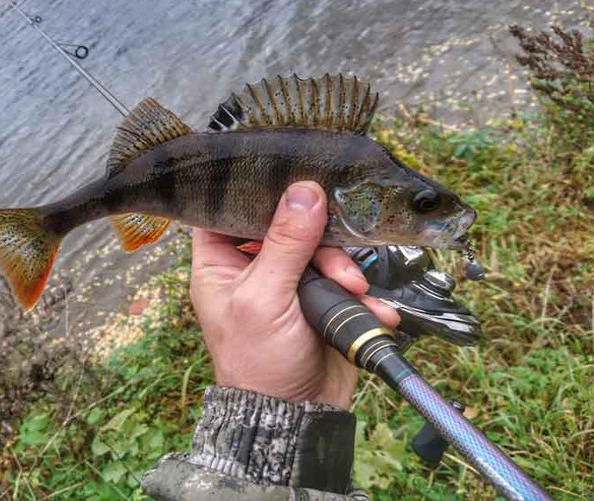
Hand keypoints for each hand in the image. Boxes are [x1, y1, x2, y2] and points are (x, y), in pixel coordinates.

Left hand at [190, 181, 399, 409]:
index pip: (227, 210)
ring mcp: (290, 282)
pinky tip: (373, 310)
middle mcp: (253, 267)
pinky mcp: (321, 299)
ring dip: (345, 270)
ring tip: (356, 293)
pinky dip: (361, 295)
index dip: (253, 194)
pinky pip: (344, 279)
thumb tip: (304, 192)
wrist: (297, 414)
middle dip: (321, 244)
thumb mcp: (264, 299)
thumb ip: (284, 244)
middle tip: (339, 271)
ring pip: (322, 249)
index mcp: (220, 263)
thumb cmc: (258, 363)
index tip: (287, 179)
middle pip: (288, 225)